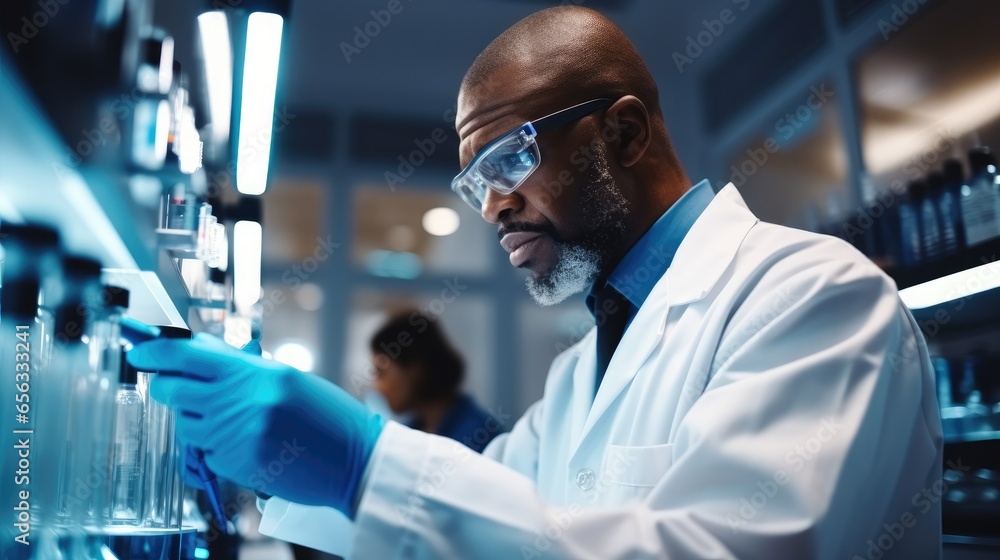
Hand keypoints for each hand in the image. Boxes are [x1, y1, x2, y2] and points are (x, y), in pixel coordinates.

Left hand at [126, 333, 383, 516]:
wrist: (354, 459)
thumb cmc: (326, 417)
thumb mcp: (285, 379)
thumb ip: (240, 367)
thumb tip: (196, 352)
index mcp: (255, 373)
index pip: (186, 355)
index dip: (153, 352)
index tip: (139, 352)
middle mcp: (242, 402)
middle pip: (171, 391)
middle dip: (167, 389)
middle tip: (174, 387)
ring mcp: (236, 436)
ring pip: (186, 426)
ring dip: (196, 422)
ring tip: (229, 422)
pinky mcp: (236, 465)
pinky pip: (205, 454)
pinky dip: (216, 450)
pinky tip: (245, 445)